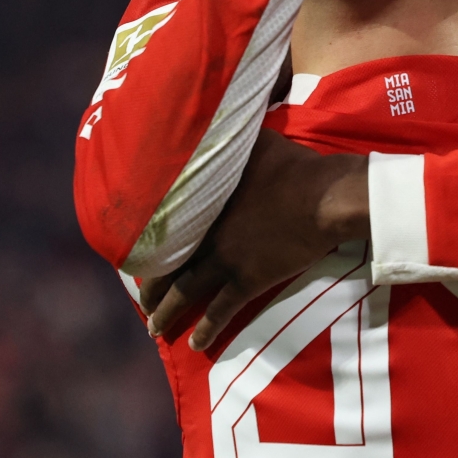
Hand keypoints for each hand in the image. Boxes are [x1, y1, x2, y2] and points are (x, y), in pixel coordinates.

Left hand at [139, 130, 369, 350]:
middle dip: (152, 287)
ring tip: (155, 328)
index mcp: (203, 202)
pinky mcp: (249, 280)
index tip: (133, 256)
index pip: (165, 228)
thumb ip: (232, 137)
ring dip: (167, 313)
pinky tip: (196, 344)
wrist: (323, 196)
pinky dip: (207, 329)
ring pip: (186, 292)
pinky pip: (221, 311)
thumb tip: (221, 113)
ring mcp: (226, 259)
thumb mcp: (255, 140)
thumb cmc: (292, 165)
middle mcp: (206, 234)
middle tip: (142, 302)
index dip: (147, 246)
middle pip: (168, 265)